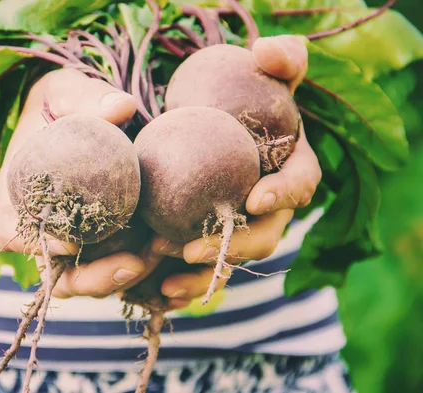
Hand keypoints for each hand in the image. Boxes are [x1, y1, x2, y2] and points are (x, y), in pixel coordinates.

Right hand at [0, 68, 166, 298]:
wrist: (77, 113)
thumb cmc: (62, 103)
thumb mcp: (67, 91)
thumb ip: (86, 98)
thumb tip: (121, 106)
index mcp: (17, 196)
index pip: (11, 232)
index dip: (35, 245)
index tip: (72, 242)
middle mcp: (40, 226)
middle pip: (55, 270)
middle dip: (93, 278)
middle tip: (133, 264)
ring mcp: (70, 238)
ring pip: (86, 278)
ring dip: (120, 276)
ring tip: (158, 255)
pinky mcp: (98, 241)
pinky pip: (113, 264)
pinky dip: (139, 266)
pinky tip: (167, 249)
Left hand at [154, 35, 320, 307]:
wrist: (203, 117)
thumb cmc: (238, 91)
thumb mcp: (260, 68)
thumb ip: (279, 57)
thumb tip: (267, 53)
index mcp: (293, 167)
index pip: (301, 184)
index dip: (285, 194)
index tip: (254, 198)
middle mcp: (271, 204)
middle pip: (266, 235)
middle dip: (235, 246)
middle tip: (195, 247)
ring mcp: (242, 226)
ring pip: (233, 259)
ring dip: (204, 271)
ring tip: (167, 273)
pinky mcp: (213, 237)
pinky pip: (203, 266)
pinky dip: (184, 280)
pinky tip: (157, 290)